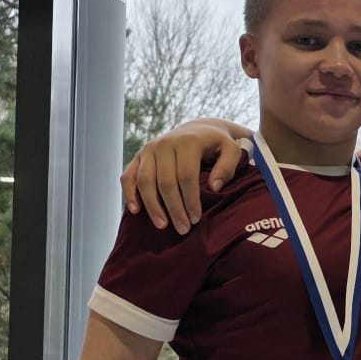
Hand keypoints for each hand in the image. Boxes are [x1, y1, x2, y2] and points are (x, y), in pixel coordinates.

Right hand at [119, 119, 249, 234]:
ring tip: (163, 226)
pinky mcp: (139, 156)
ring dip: (153, 206)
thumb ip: (228, 167)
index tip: (196, 219)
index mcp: (187, 142)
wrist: (199, 130)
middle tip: (183, 229)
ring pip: (145, 181)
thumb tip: (213, 187)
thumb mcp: (232, 150)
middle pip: (165, 182)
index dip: (190, 200)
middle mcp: (164, 143)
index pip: (186, 176)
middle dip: (174, 209)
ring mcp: (149, 149)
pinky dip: (129, 193)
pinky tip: (135, 211)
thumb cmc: (217, 145)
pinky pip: (128, 176)